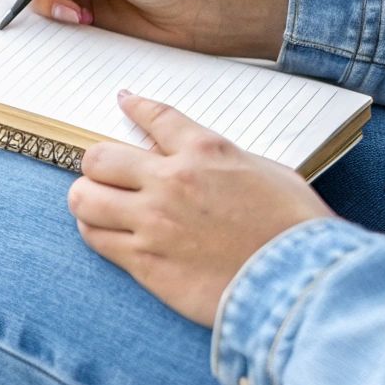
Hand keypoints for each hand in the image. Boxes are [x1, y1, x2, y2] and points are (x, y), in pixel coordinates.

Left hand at [68, 92, 335, 325]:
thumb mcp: (267, 173)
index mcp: (205, 152)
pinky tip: (107, 232)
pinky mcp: (145, 262)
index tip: (124, 101)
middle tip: (109, 175)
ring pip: (85, 199)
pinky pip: (96, 239)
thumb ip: (223, 161)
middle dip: (100, 165)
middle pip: (98, 158)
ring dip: (89, 199)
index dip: (134, 106)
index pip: (154, 117)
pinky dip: (96, 232)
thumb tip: (199, 159)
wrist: (300, 283)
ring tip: (101, 206)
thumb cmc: (295, 229)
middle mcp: (170, 182)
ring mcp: (152, 223)